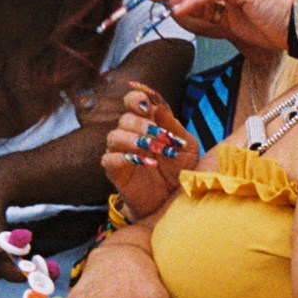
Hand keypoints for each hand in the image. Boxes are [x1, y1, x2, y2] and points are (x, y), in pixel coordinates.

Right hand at [101, 86, 198, 216]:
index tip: (147, 103)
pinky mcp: (115, 171)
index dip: (136, 98)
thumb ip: (175, 127)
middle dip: (143, 125)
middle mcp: (131, 135)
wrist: (175, 199)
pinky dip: (127, 158)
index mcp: (148, 123)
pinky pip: (110, 159)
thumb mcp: (187, 147)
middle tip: (161, 136)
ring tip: (155, 149)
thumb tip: (160, 107)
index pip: (133, 102)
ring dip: (136, 140)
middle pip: (125, 119)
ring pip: (114, 136)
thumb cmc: (181, 170)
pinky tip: (147, 162)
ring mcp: (120, 152)